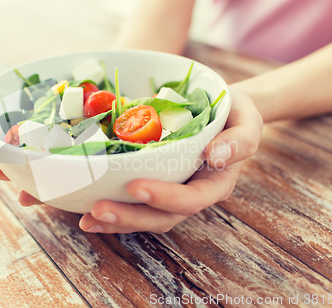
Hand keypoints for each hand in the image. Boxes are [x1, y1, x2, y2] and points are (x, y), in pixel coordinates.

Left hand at [78, 88, 262, 233]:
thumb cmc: (235, 113)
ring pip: (143, 215)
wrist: (221, 110)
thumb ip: (241, 139)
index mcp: (214, 183)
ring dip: (115, 220)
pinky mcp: (152, 183)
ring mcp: (169, 191)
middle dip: (130, 217)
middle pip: (161, 217)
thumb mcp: (248, 120)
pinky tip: (84, 208)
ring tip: (87, 218)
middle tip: (98, 210)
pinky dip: (110, 206)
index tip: (135, 187)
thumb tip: (215, 155)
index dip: (164, 198)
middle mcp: (190, 193)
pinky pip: (132, 202)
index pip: (190, 199)